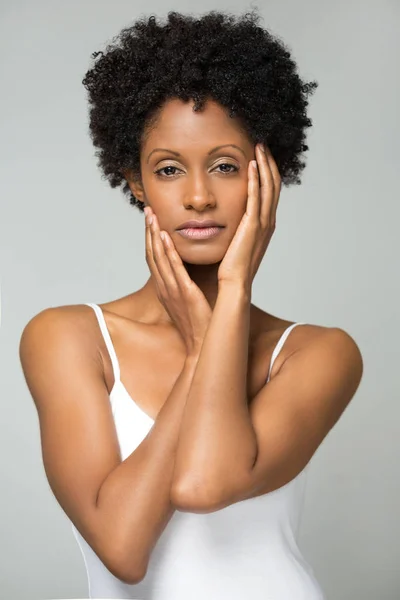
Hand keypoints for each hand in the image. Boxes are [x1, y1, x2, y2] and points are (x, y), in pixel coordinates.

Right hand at [144, 207, 211, 355]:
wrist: (202, 346)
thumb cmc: (197, 325)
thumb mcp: (186, 301)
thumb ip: (184, 284)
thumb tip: (186, 272)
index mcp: (164, 288)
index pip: (153, 258)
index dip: (150, 238)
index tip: (151, 219)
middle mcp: (164, 288)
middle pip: (152, 254)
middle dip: (149, 231)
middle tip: (147, 210)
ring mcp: (172, 291)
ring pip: (159, 259)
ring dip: (155, 236)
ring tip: (153, 217)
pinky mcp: (185, 294)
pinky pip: (175, 270)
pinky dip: (169, 253)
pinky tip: (167, 237)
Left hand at [217, 143, 280, 289]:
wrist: (233, 284)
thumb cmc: (231, 267)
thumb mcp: (236, 241)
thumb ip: (236, 227)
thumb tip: (225, 216)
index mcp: (264, 224)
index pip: (269, 191)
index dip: (267, 172)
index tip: (260, 155)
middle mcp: (267, 222)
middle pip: (273, 185)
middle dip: (269, 163)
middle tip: (262, 143)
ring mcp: (262, 224)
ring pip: (268, 187)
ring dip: (264, 166)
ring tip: (259, 147)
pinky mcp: (252, 227)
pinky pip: (255, 198)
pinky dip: (255, 181)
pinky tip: (251, 166)